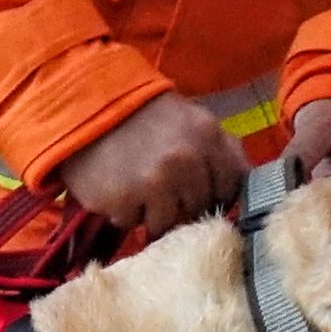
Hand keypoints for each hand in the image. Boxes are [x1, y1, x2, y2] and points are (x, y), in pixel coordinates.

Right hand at [55, 94, 245, 242]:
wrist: (84, 107)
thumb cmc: (144, 117)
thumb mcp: (192, 120)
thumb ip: (223, 149)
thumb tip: (246, 183)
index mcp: (208, 137)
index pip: (231, 187)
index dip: (215, 191)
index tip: (197, 188)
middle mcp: (185, 162)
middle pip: (200, 209)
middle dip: (183, 202)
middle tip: (159, 184)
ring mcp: (154, 184)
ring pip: (168, 223)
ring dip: (152, 211)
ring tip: (137, 186)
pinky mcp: (123, 201)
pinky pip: (133, 223)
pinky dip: (125, 212)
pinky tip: (117, 188)